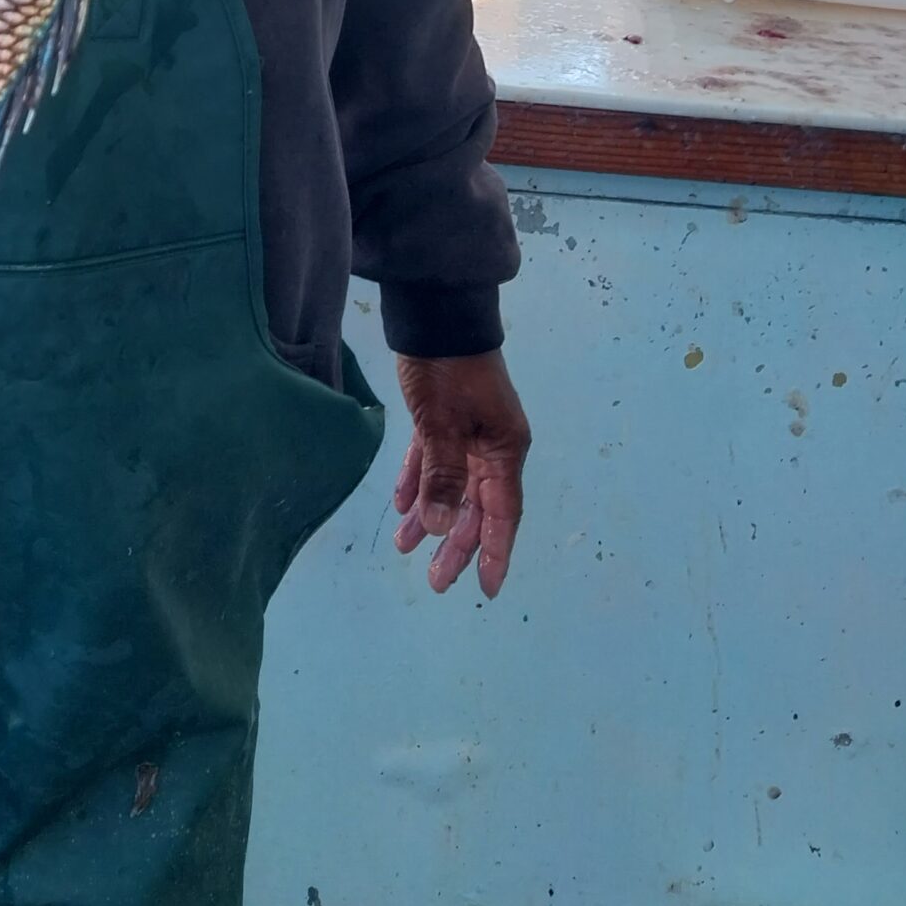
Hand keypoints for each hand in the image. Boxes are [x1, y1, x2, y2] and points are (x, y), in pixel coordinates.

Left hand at [392, 349, 529, 596]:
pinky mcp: (445, 418)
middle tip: (434, 580)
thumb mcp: (443, 425)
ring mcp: (470, 432)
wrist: (436, 315)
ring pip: (452, 487)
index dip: (493, 553)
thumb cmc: (446, 370)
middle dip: (455, 544)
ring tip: (406, 547)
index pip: (502, 514)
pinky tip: (402, 506)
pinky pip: (434, 462)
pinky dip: (419, 483)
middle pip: (475, 507)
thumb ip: (444, 476)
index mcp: (503, 450)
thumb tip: (443, 530)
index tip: (485, 590)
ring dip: (431, 516)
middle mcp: (492, 446)